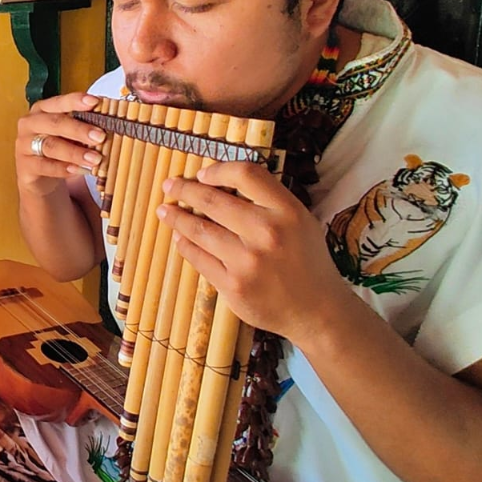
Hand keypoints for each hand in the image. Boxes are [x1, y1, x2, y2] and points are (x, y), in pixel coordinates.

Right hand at [15, 93, 106, 197]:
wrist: (39, 175)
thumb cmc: (59, 146)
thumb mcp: (70, 133)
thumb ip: (84, 125)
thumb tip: (112, 121)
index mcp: (42, 109)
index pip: (59, 102)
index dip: (76, 101)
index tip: (95, 102)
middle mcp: (30, 124)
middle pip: (55, 123)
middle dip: (79, 130)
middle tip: (100, 136)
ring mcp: (24, 145)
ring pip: (51, 146)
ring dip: (75, 152)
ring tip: (96, 159)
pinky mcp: (24, 166)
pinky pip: (44, 166)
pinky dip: (63, 169)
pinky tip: (79, 170)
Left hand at [156, 161, 353, 342]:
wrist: (317, 311)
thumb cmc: (306, 261)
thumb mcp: (299, 221)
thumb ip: (268, 201)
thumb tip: (220, 182)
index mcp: (287, 211)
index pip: (246, 174)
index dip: (218, 170)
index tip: (202, 174)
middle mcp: (266, 233)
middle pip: (213, 201)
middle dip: (184, 190)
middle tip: (169, 186)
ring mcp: (247, 262)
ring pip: (199, 230)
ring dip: (177, 218)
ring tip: (164, 211)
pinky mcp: (232, 286)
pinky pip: (199, 259)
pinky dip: (186, 245)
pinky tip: (180, 238)